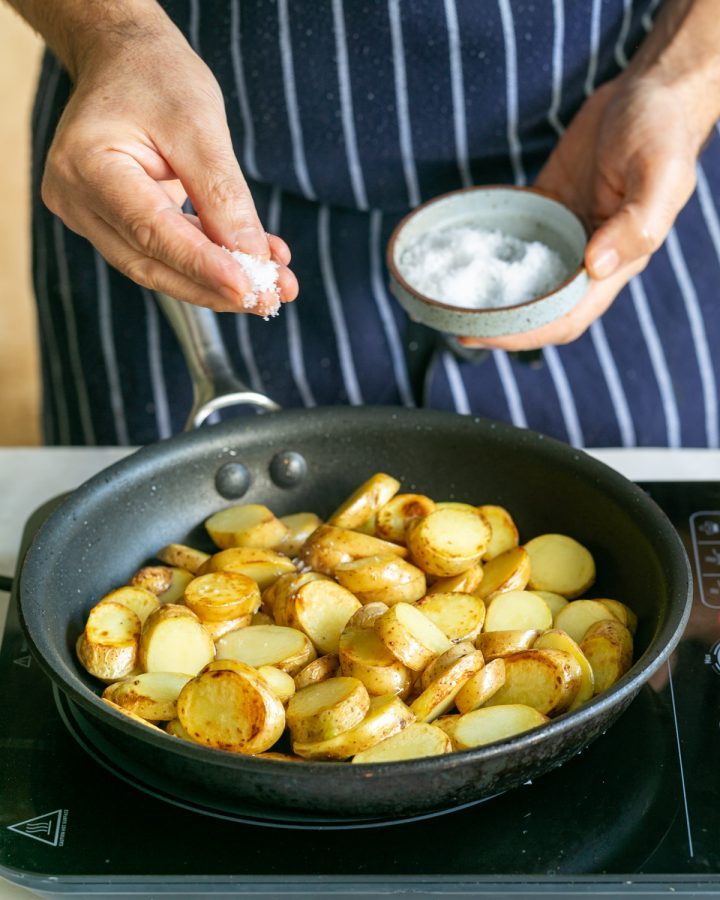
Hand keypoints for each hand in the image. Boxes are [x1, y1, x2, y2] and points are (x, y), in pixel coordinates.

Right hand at [41, 20, 296, 314]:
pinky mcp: (112, 224)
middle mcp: (77, 199)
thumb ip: (222, 196)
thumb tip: (252, 258)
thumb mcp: (199, 125)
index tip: (247, 289)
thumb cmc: (155, 77)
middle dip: (215, 286)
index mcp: (87, 165)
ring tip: (270, 287)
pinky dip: (208, 262)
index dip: (202, 266)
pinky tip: (252, 264)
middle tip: (269, 298)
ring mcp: (89, 216)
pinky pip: (162, 253)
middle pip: (152, 262)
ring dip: (217, 282)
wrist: (125, 59)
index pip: (151, 231)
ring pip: (158, 267)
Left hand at [461, 71, 704, 350]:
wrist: (652, 90)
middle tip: (453, 325)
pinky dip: (490, 252)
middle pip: (540, 311)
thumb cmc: (662, 129)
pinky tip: (461, 255)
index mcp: (617, 264)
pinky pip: (514, 241)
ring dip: (493, 298)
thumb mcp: (659, 174)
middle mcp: (589, 259)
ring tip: (449, 302)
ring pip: (525, 283)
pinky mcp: (548, 210)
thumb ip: (637, 225)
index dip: (525, 333)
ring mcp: (566, 236)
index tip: (481, 333)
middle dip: (499, 325)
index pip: (566, 317)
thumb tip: (594, 266)